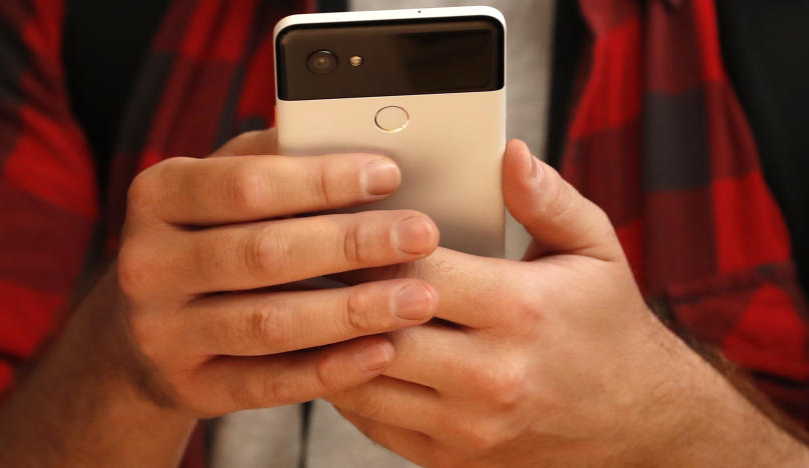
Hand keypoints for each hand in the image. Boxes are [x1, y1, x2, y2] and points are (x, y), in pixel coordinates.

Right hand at [107, 129, 440, 416]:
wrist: (145, 328)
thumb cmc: (205, 238)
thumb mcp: (217, 185)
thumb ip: (270, 160)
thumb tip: (347, 135)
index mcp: (159, 197)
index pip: (247, 185)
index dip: (323, 181)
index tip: (388, 175)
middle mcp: (150, 265)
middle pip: (264, 254)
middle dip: (352, 244)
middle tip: (419, 236)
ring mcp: (165, 333)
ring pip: (270, 324)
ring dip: (352, 312)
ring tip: (417, 299)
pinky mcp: (192, 387)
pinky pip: (270, 383)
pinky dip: (332, 369)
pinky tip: (381, 351)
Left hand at [326, 140, 807, 466]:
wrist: (638, 420)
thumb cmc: (608, 326)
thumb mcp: (595, 249)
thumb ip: (548, 199)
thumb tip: (510, 154)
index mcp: (519, 309)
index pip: (415, 267)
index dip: (371, 242)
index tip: (345, 221)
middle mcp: (490, 374)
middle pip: (377, 326)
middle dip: (335, 290)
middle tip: (308, 260)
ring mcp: (467, 424)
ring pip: (361, 380)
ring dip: (328, 341)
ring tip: (310, 303)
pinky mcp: (452, 456)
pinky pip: (372, 422)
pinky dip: (347, 385)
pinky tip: (340, 352)